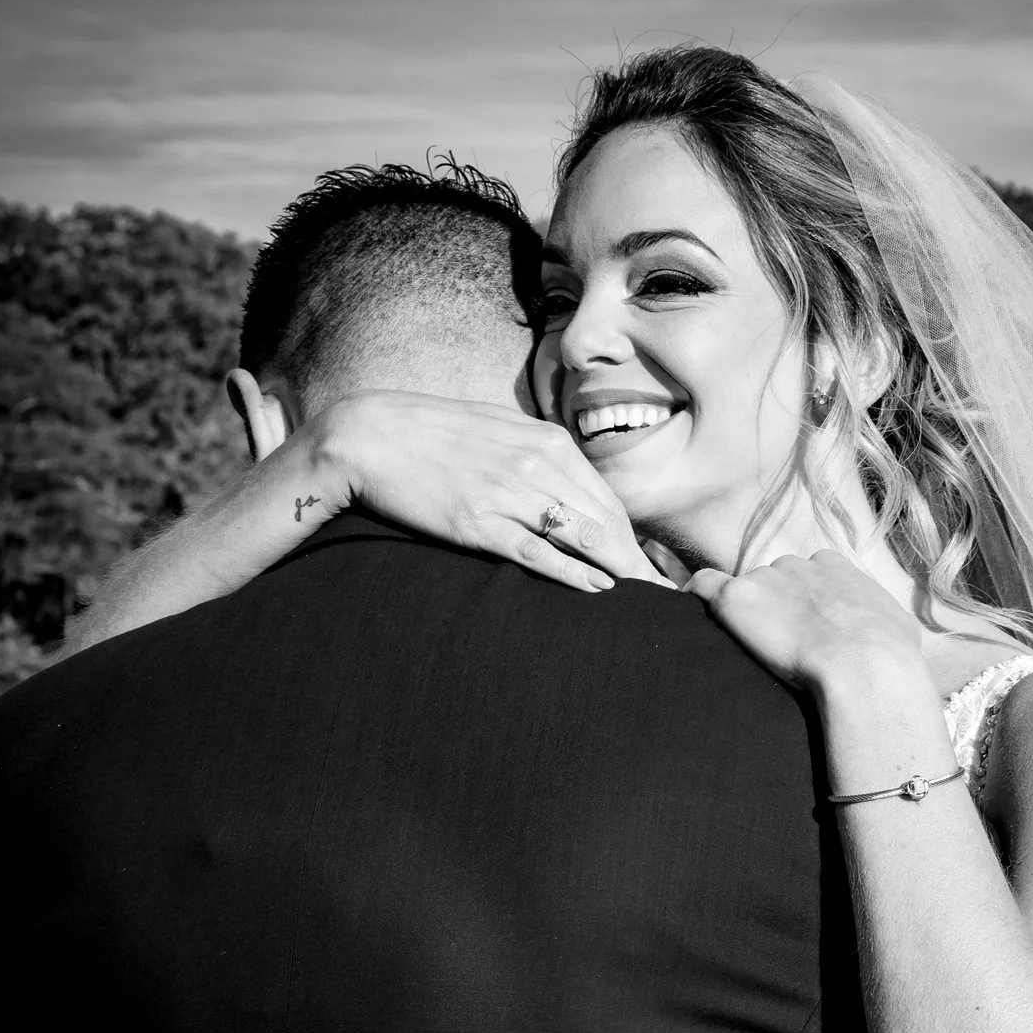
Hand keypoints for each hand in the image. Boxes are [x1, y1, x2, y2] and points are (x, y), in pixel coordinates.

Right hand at [298, 391, 660, 591]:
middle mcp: (535, 464)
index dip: (633, 539)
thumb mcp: (498, 431)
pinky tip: (598, 590)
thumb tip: (568, 491)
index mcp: (545, 440)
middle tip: (664, 595)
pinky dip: (574, 573)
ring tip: (644, 601)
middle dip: (637, 562)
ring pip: (581, 536)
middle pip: (604, 521)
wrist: (369, 435)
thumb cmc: (433, 434)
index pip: (606, 499)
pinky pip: (538, 553)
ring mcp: (508, 493)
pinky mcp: (479, 522)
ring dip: (619, 571)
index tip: (651, 568)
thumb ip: (537, 457)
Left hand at [684, 550, 926, 693]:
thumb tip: (893, 633)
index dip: (802, 603)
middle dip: (773, 608)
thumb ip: (884, 620)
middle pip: (773, 581)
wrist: (866, 666)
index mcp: (834, 566)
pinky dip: (695, 595)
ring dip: (745, 616)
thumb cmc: (890, 656)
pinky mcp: (736, 598)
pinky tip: (688, 611)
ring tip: (751, 652)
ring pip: (744, 591)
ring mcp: (764, 579)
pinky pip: (703, 585)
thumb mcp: (899, 628)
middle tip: (779, 648)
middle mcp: (796, 564)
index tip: (803, 631)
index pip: (808, 574)